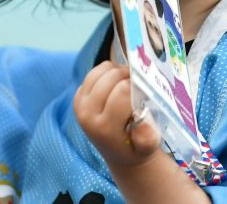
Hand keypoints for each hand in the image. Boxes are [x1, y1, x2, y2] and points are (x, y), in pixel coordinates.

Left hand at [73, 61, 208, 203]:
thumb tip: (144, 125)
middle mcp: (87, 115)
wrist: (120, 155)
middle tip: (140, 86)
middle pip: (112, 77)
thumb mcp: (148, 148)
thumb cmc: (138, 149)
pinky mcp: (78, 97)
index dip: (138, 87)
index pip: (123, 91)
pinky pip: (95, 72)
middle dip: (129, 76)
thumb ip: (148, 139)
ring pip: (103, 70)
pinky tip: (118, 83)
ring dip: (119, 72)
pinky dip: (109, 72)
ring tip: (130, 84)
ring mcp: (80, 104)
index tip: (146, 94)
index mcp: (104, 128)